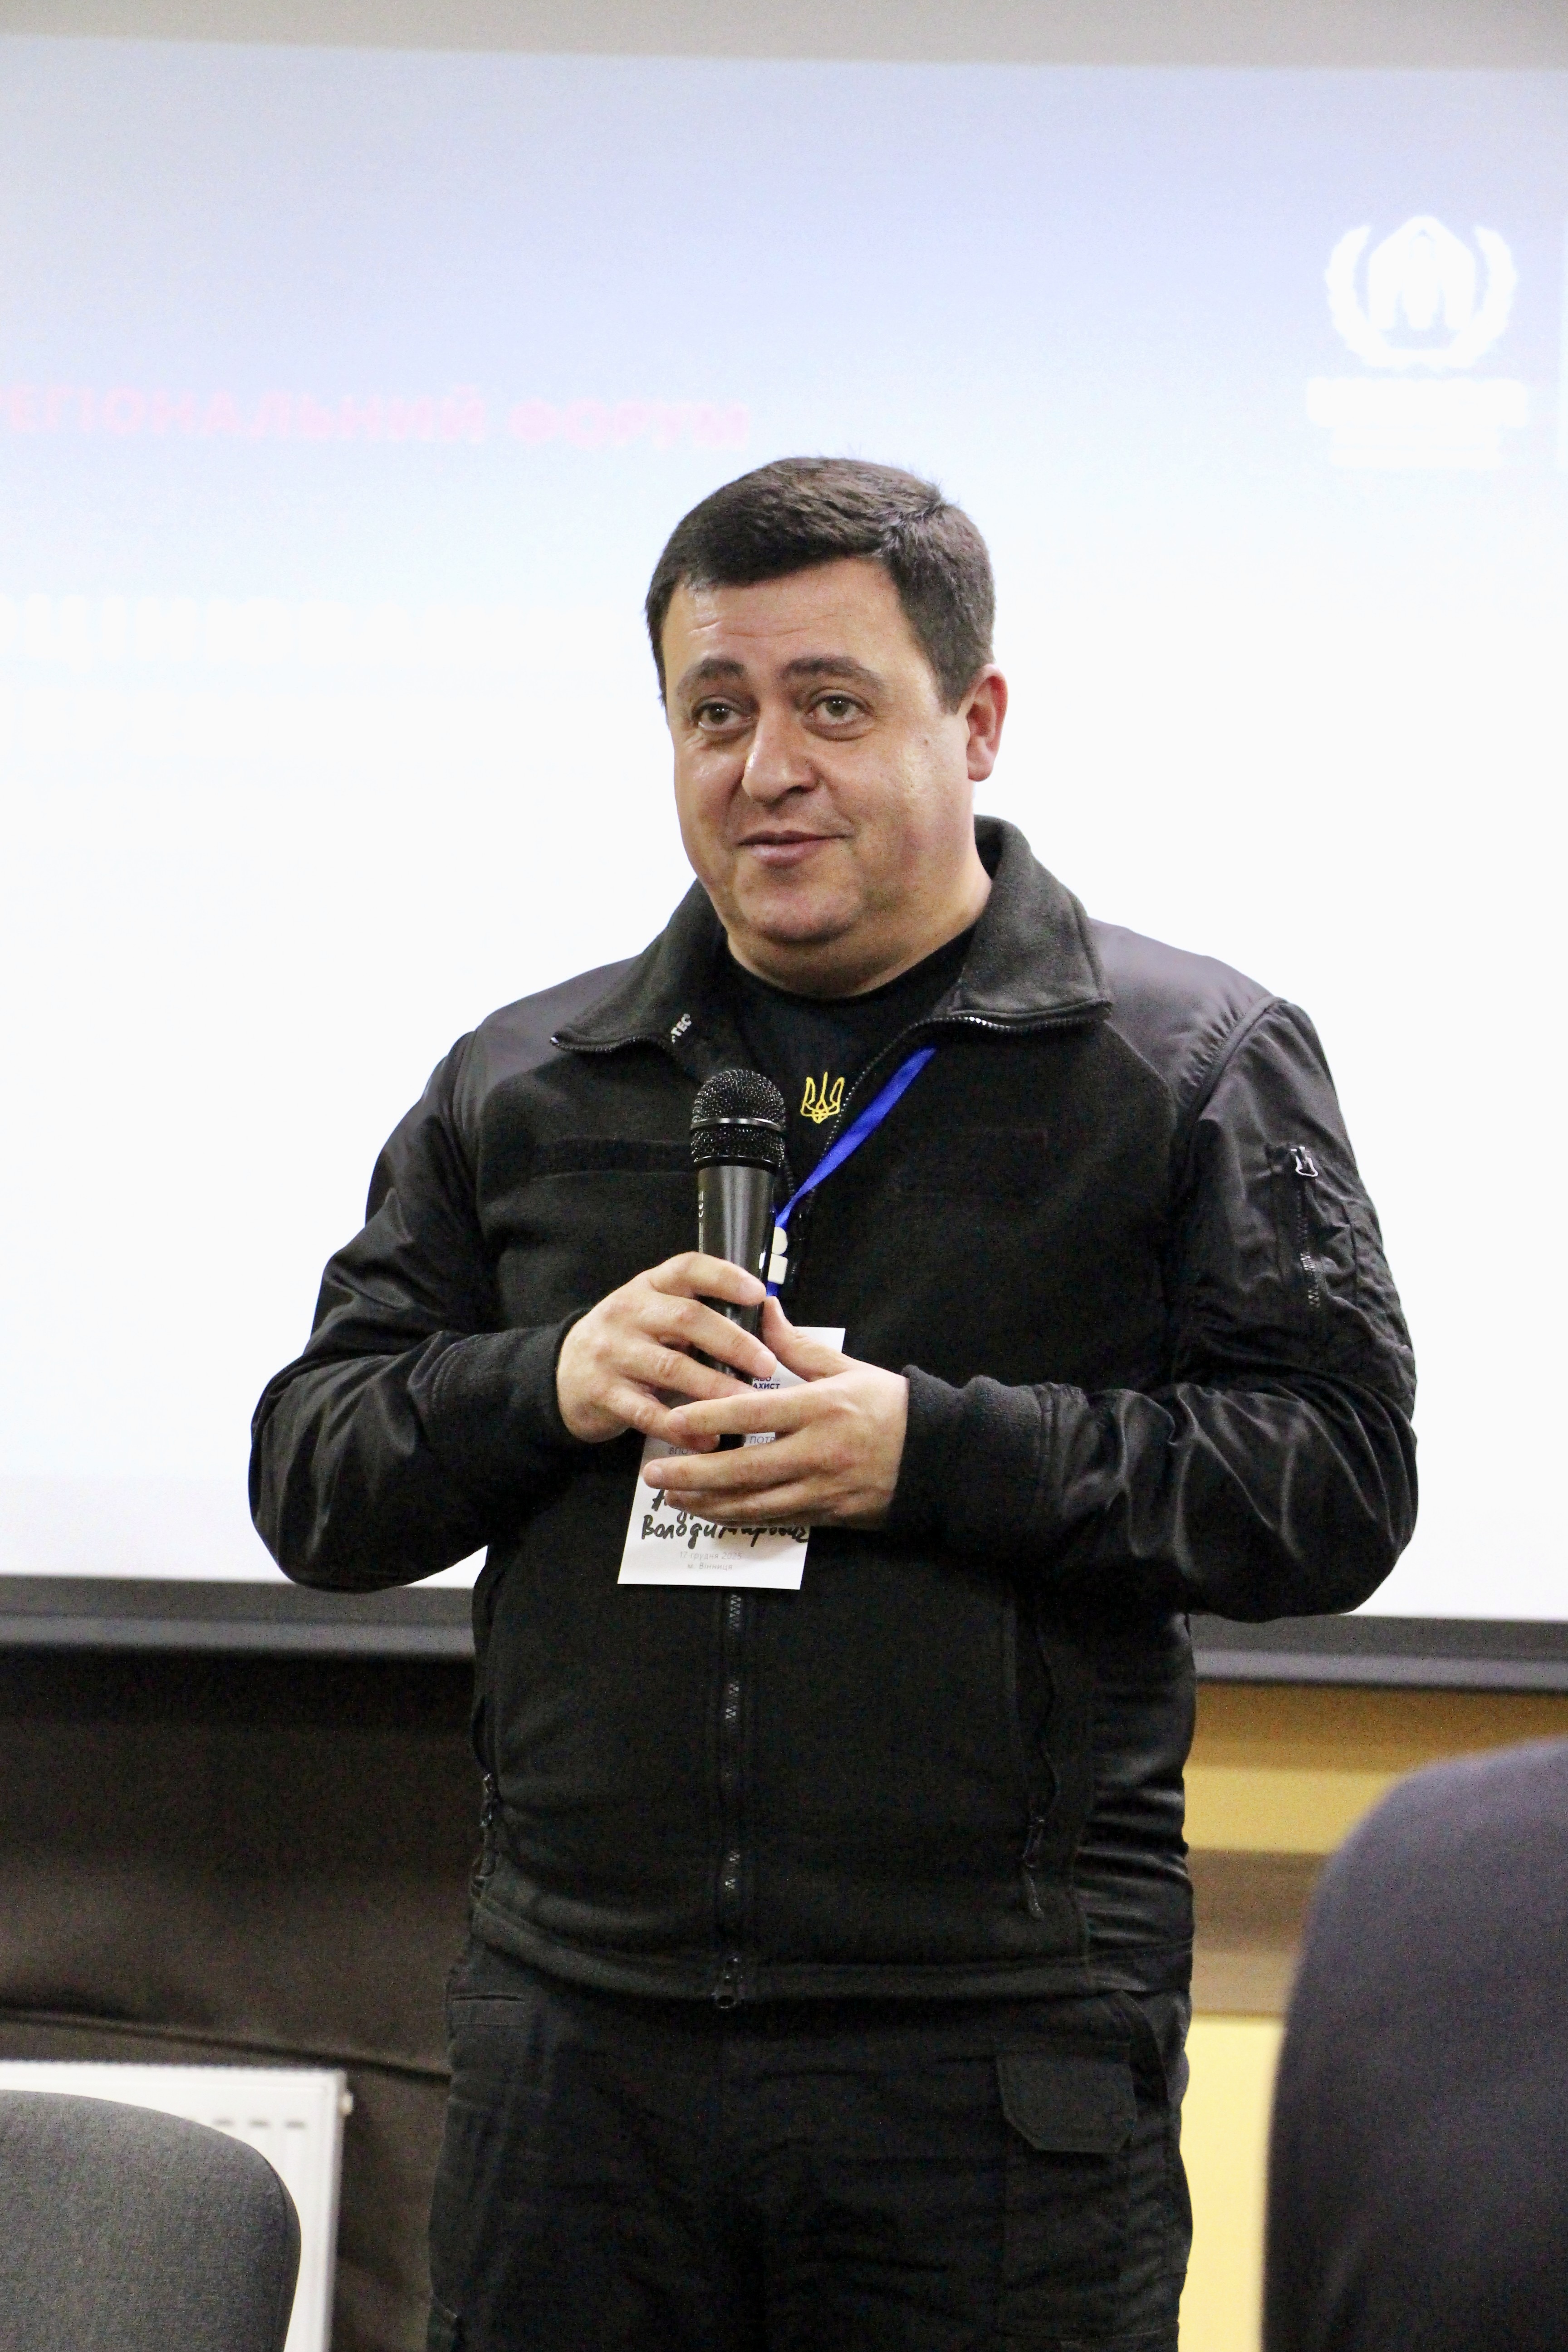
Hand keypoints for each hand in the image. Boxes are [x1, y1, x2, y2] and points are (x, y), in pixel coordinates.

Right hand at [556, 1251, 776, 1444]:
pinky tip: (708, 1440)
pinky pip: (647, 1414)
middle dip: (732, 1342)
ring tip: (747, 1405)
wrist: (562, 1374)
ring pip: (671, 1368)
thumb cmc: (628, 1342)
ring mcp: (613, 1352)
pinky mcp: (604, 1393)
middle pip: (686, 1319)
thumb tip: (768, 1321)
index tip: (759, 1294)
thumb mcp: (653, 1313)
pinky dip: (681, 1429)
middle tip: (766, 1364)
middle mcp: (628, 1312)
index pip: (687, 1268)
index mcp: (649, 1286)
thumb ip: (697, 1314)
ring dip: (714, 1388)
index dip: (725, 1277)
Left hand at [647, 1299, 908, 1529]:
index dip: (707, 1418)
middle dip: (692, 1474)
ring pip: (752, 1503)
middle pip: (742, 1469)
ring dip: (706, 1503)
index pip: (752, 1412)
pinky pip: (773, 1519)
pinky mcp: (827, 1515)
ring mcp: (822, 1488)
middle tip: (652, 1474)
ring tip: (670, 1498)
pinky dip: (738, 1518)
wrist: (938, 1457)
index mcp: (820, 1408)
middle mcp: (817, 1452)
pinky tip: (711, 1512)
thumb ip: (798, 1346)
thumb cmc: (891, 1407)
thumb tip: (765, 1309)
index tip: (670, 1420)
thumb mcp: (847, 1368)